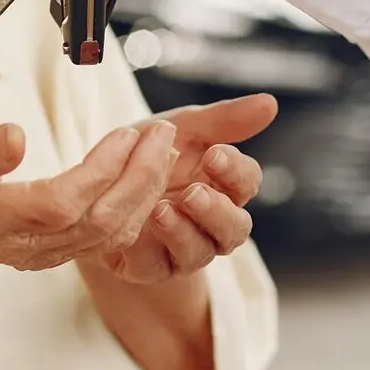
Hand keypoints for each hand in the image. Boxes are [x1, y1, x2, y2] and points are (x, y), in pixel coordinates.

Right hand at [0, 120, 178, 278]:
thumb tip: (17, 135)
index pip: (62, 202)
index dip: (100, 171)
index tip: (125, 135)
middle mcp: (29, 244)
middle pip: (100, 220)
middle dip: (140, 177)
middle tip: (161, 134)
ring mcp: (47, 253)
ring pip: (111, 232)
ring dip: (145, 190)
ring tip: (162, 148)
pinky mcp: (60, 251)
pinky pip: (109, 237)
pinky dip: (137, 206)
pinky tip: (148, 174)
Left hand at [95, 94, 278, 283]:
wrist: (99, 178)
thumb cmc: (148, 151)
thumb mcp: (182, 127)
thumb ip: (222, 120)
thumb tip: (270, 102)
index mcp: (223, 186)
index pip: (246, 182)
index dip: (235, 170)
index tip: (214, 154)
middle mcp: (210, 223)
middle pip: (234, 229)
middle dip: (216, 212)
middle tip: (193, 193)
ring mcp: (182, 249)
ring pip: (199, 253)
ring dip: (182, 233)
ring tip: (160, 210)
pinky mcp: (149, 267)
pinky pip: (153, 266)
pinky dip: (145, 249)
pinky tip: (133, 231)